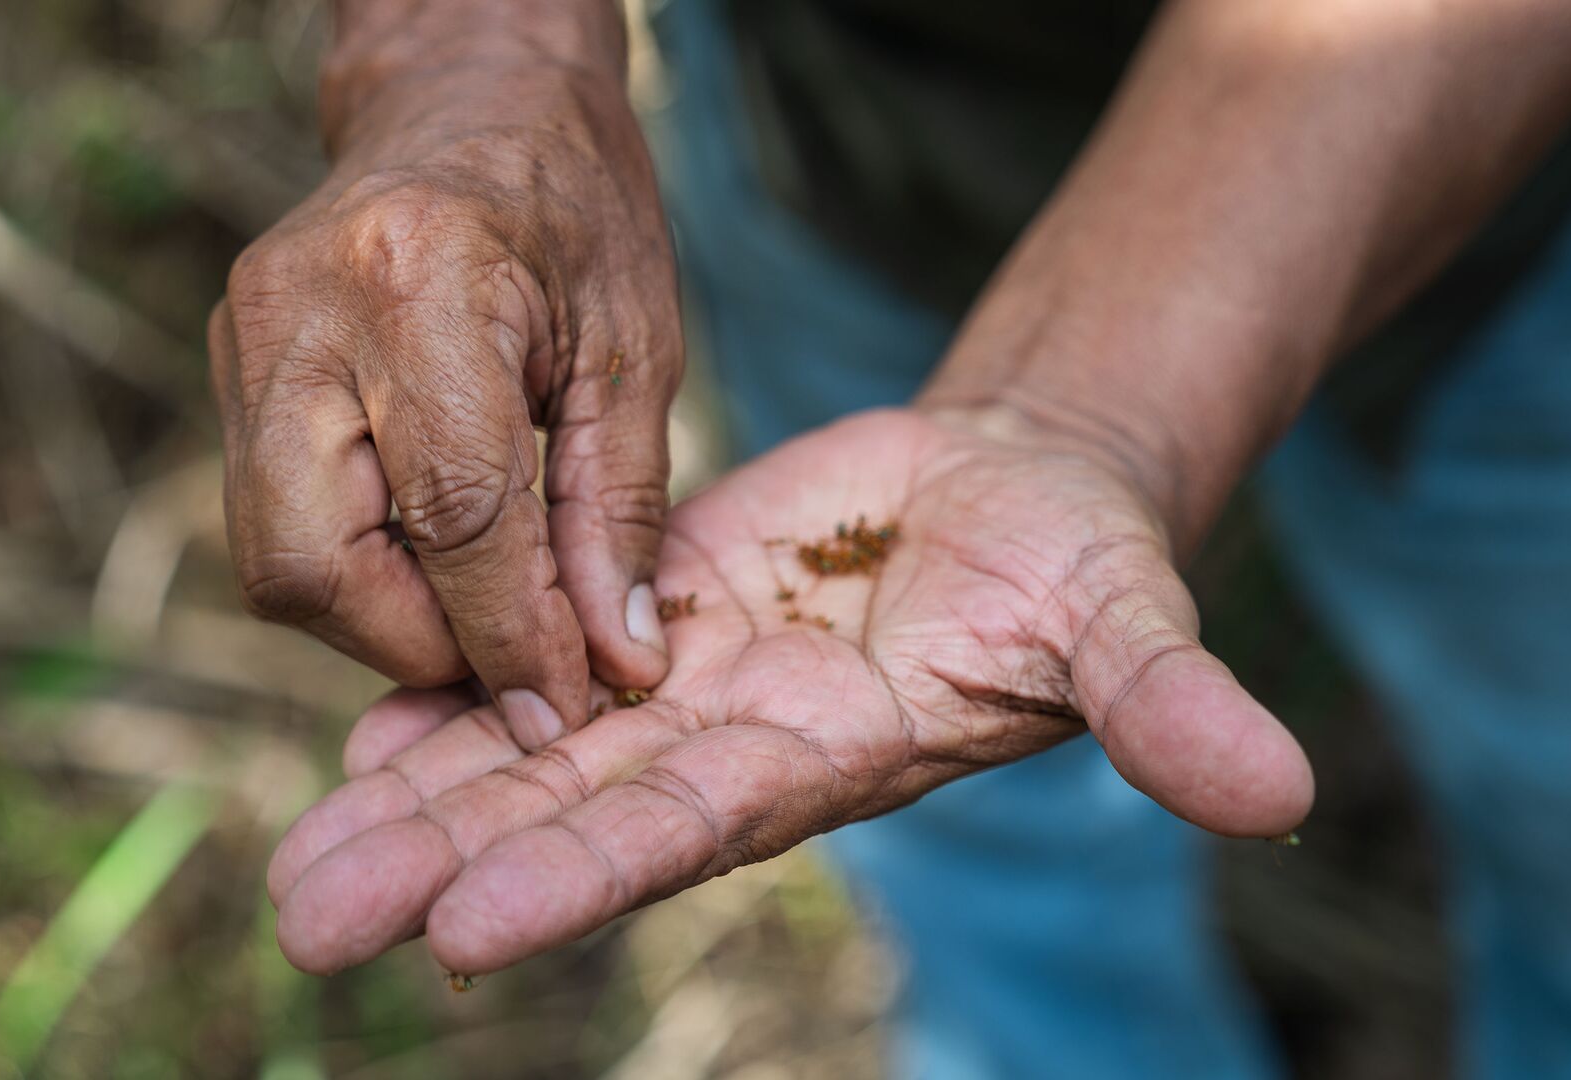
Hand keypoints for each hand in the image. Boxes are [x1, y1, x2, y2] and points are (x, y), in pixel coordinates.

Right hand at [209, 59, 681, 748]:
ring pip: (275, 564)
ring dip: (382, 618)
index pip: (456, 514)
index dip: (511, 635)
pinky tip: (429, 547)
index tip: (564, 700)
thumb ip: (617, 512)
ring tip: (478, 594)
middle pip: (312, 566)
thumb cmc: (571, 205)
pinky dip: (356, 569)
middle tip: (508, 649)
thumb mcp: (633, 349)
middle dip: (415, 645)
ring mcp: (244, 341)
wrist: (463, 96)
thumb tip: (612, 660)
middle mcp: (301, 317)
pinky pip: (273, 522)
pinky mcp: (228, 367)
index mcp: (421, 284)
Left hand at [265, 406, 1315, 975]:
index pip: (685, 829)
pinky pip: (534, 671)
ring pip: (529, 753)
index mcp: (824, 758)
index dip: (577, 875)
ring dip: (413, 804)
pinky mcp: (652, 616)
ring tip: (295, 867)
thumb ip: (1164, 704)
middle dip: (443, 864)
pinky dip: (444, 708)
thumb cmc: (1074, 561)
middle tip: (308, 922)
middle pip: (569, 813)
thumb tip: (1275, 792)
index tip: (460, 932)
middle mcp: (731, 744)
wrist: (1005, 494)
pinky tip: (356, 748)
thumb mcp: (1124, 617)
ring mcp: (681, 687)